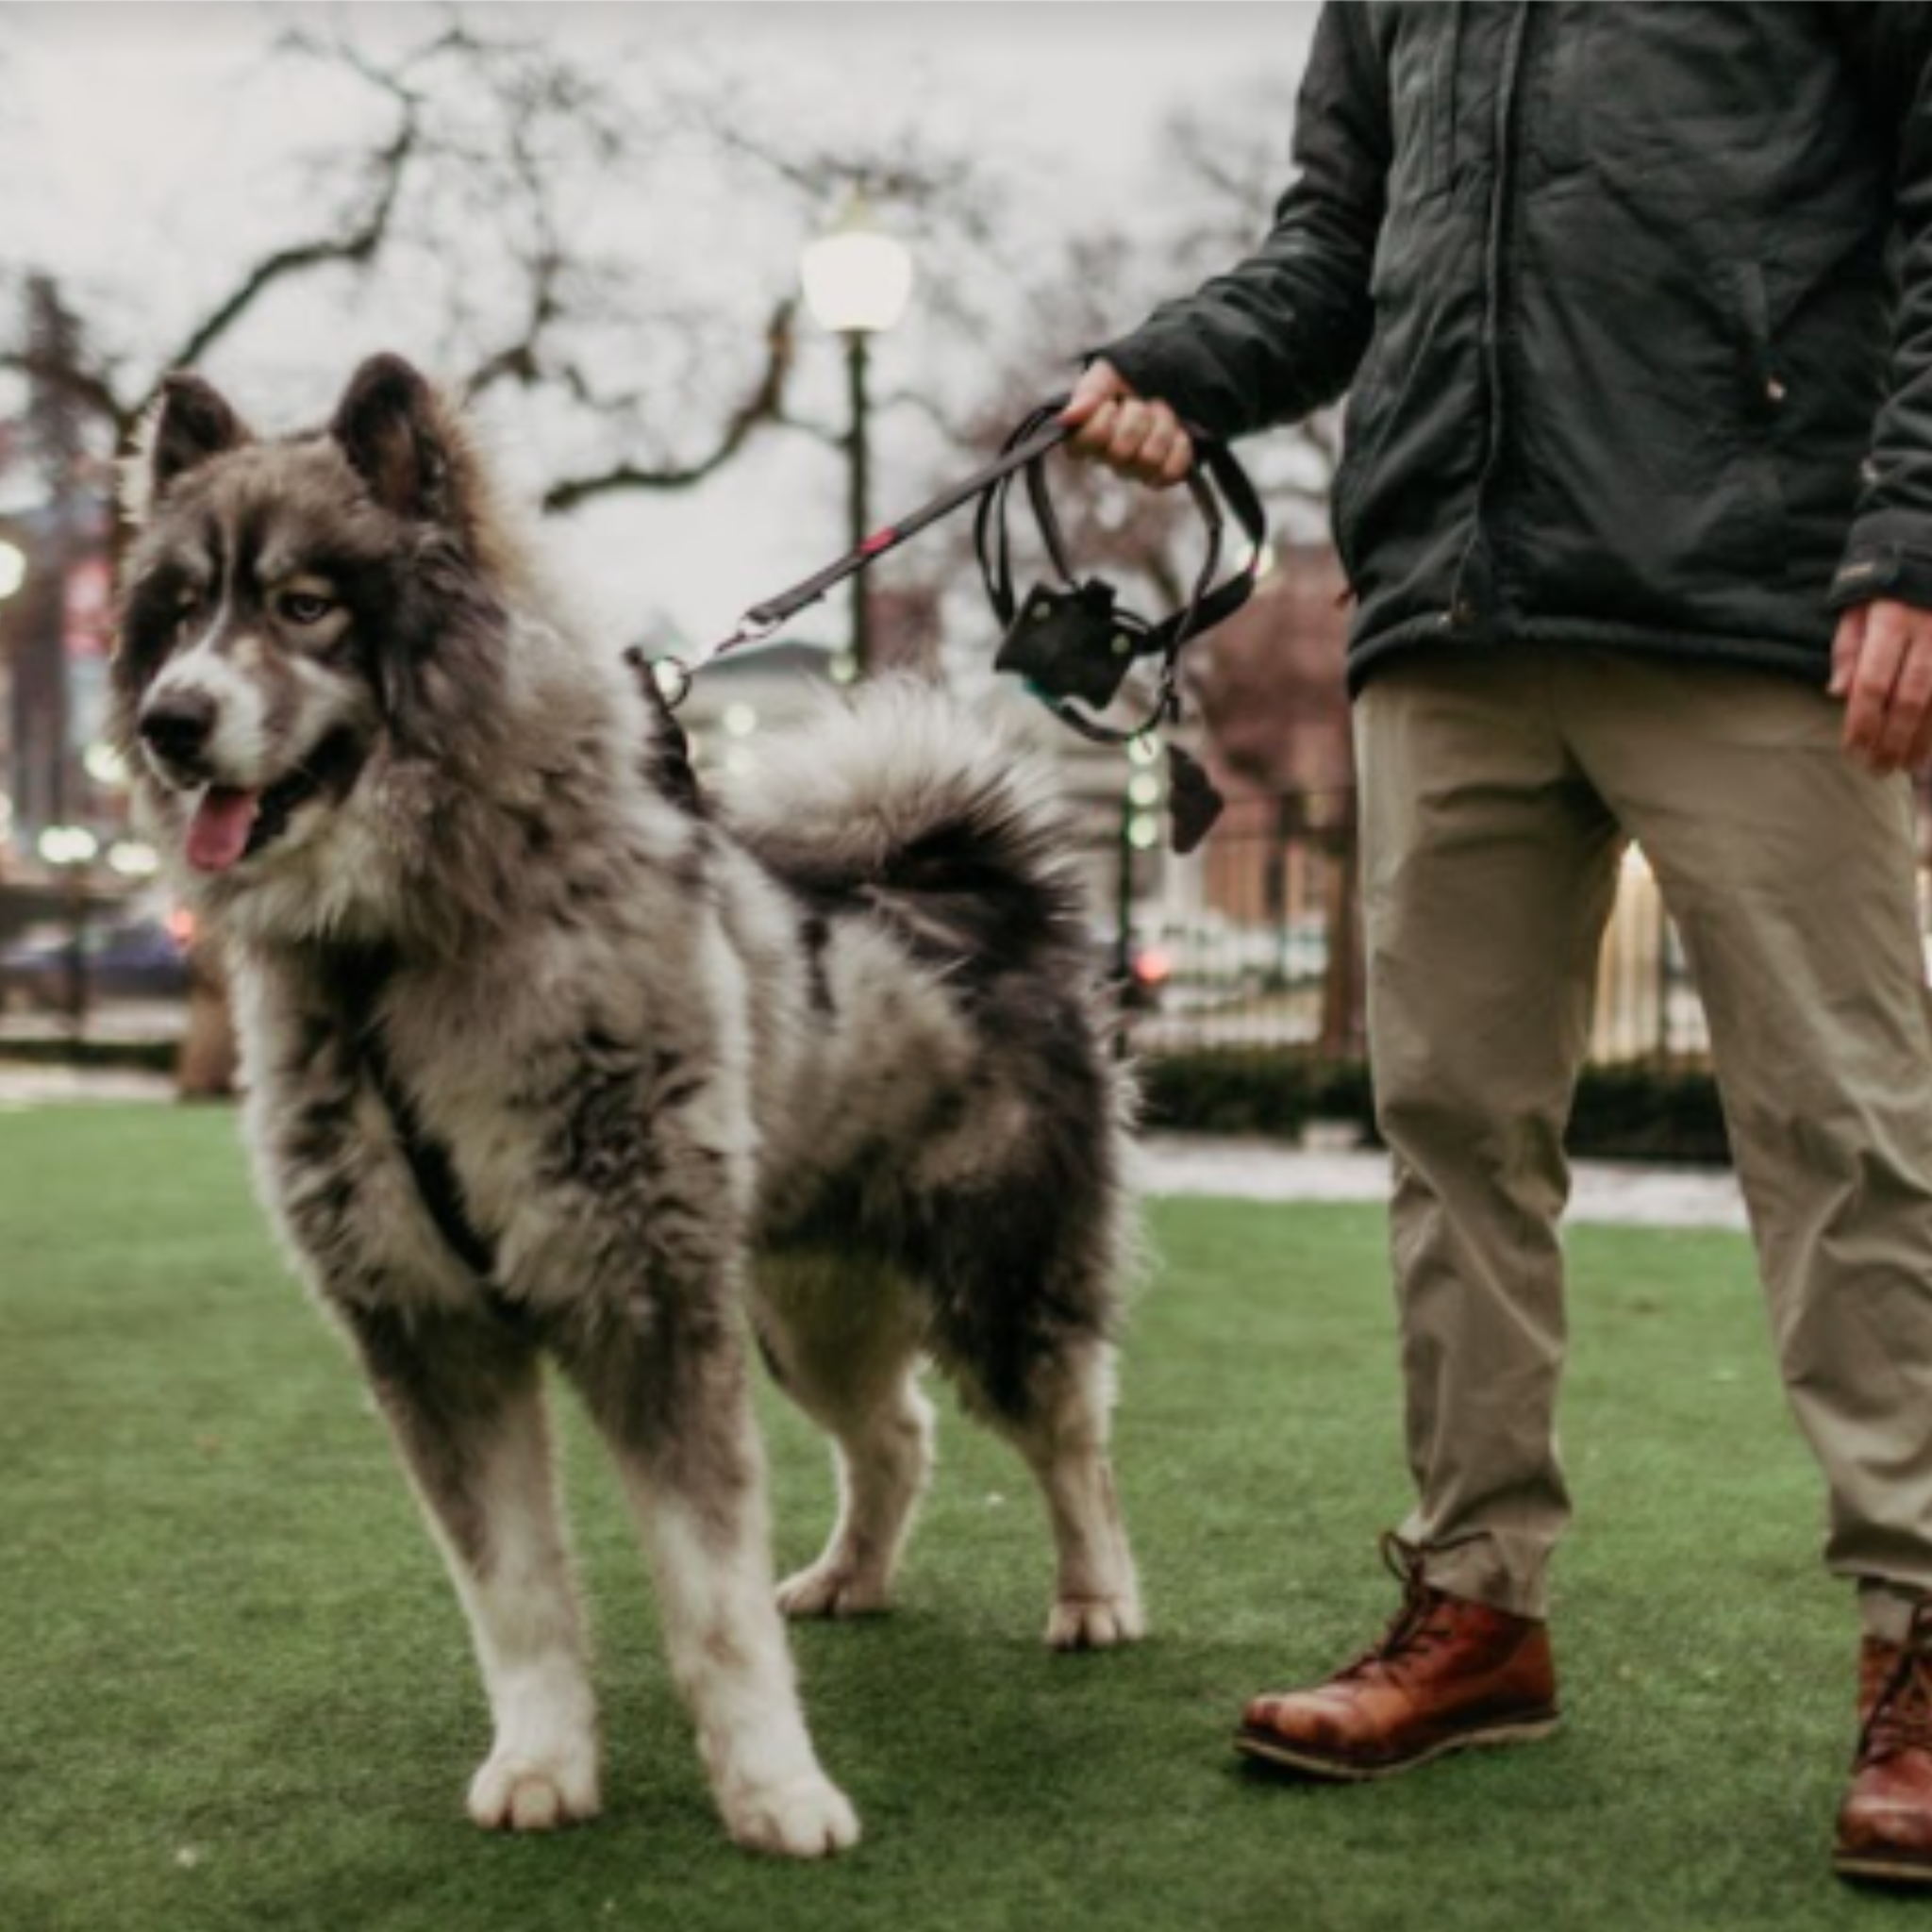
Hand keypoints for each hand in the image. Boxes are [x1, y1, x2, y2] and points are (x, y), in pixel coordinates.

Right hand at [1060, 361, 1194, 488]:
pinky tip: (1178, 430)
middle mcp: (1109, 458)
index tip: (1112, 402)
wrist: (1176, 374)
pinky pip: (1170, 472)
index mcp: (1087, 436)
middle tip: (1142, 402)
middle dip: (1138, 416)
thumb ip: (1088, 393)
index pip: (1086, 441)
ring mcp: (1136, 469)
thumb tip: (1066, 419)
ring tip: (1162, 411)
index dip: (1103, 418)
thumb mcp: (1108, 373)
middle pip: (1120, 450)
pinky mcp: (1163, 475)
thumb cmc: (1134, 376)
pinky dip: (1179, 445)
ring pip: (1148, 459)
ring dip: (1162, 425)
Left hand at [1832, 597, 1931, 773]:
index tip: (1852, 752)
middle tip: (1876, 769)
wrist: (1930, 556)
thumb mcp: (1856, 610)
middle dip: (1892, 740)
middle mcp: (1928, 634)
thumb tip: (1838, 694)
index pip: (1873, 683)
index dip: (1862, 722)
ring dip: (1922, 741)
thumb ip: (1847, 651)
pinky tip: (1930, 749)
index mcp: (1891, 622)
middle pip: (1910, 699)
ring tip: (1904, 767)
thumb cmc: (1885, 591)